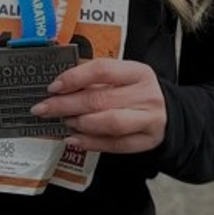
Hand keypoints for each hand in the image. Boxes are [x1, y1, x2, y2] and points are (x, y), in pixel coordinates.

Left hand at [32, 58, 166, 153]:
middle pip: (100, 99)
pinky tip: (73, 139)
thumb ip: (96, 80)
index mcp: (138, 72)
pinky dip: (90, 143)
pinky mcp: (146, 141)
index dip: (74, 78)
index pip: (102, 70)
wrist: (170, 114)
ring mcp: (149, 119)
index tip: (53, 87)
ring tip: (64, 122)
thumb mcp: (123, 78)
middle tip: (44, 109)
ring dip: (80, 123)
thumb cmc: (136, 93)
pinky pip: (115, 144)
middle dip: (66, 105)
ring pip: (110, 122)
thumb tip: (58, 86)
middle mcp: (146, 94)